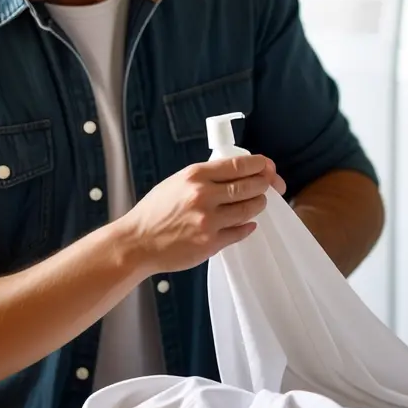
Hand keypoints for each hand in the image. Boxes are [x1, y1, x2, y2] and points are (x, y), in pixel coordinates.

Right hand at [120, 155, 282, 274]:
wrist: (137, 242)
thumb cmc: (155, 211)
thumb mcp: (177, 182)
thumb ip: (206, 178)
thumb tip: (238, 174)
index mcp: (195, 175)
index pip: (239, 165)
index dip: (260, 165)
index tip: (268, 166)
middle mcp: (204, 196)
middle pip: (251, 186)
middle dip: (265, 184)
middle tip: (269, 185)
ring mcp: (208, 221)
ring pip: (249, 209)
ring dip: (258, 204)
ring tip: (257, 203)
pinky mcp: (210, 243)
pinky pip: (240, 231)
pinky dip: (247, 226)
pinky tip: (247, 223)